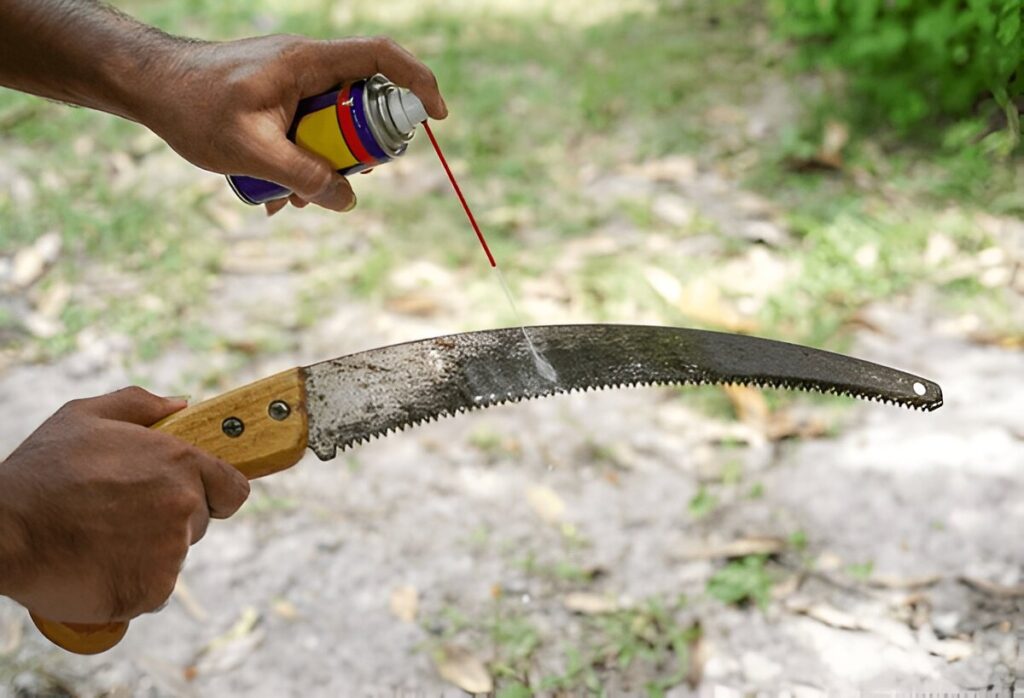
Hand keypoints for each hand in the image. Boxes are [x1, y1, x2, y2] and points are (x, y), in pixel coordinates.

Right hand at [0, 387, 248, 622]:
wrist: (0, 531)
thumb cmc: (42, 472)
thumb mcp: (86, 417)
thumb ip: (141, 406)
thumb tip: (183, 405)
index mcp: (180, 463)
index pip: (233, 489)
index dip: (215, 493)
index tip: (195, 497)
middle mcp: (184, 506)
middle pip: (200, 522)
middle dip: (170, 520)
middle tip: (120, 515)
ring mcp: (170, 551)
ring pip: (175, 556)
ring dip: (148, 553)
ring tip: (101, 539)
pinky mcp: (152, 589)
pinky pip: (156, 590)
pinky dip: (133, 584)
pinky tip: (98, 566)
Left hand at [134, 35, 447, 213]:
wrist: (147, 86)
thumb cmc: (191, 107)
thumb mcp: (251, 151)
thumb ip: (304, 177)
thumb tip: (347, 201)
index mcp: (308, 61)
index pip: (381, 57)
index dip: (418, 82)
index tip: (437, 116)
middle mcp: (307, 64)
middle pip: (363, 102)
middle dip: (360, 149)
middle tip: (344, 180)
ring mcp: (294, 80)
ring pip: (336, 123)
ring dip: (327, 163)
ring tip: (294, 198)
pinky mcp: (280, 96)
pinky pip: (310, 128)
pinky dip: (304, 160)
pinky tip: (276, 191)